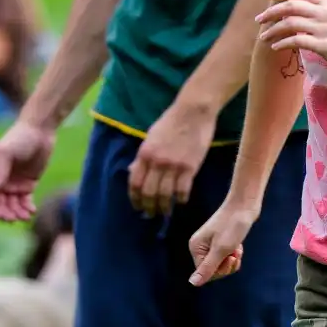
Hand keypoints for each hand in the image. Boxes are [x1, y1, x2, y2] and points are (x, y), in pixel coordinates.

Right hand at [0, 119, 56, 221]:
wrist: (40, 131)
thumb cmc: (19, 138)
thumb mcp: (6, 153)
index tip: (0, 216)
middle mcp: (0, 181)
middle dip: (5, 213)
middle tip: (15, 218)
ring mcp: (14, 184)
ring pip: (12, 205)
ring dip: (17, 213)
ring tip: (26, 216)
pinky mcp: (28, 185)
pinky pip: (25, 201)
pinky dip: (27, 208)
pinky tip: (32, 211)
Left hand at [128, 101, 217, 216]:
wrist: (193, 112)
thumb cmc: (171, 122)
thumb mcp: (150, 137)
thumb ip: (142, 156)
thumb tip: (133, 171)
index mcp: (144, 154)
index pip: (135, 183)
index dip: (135, 199)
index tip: (138, 206)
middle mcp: (156, 162)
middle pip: (148, 193)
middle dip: (148, 207)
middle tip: (151, 214)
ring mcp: (173, 166)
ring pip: (165, 195)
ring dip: (164, 207)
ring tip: (166, 212)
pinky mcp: (190, 167)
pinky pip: (182, 191)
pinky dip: (180, 199)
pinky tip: (180, 201)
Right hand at [188, 201, 255, 286]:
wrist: (245, 205)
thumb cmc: (233, 225)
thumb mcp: (221, 249)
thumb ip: (207, 268)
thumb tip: (192, 283)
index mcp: (195, 247)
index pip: (206, 273)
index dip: (221, 270)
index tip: (230, 258)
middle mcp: (200, 246)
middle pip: (214, 270)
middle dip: (228, 265)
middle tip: (235, 252)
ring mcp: (210, 244)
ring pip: (222, 265)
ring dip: (233, 259)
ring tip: (238, 248)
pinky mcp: (220, 241)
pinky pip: (227, 257)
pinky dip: (235, 254)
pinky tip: (239, 246)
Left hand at [257, 0, 326, 84]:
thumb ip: (323, 12)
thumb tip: (302, 11)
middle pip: (292, 5)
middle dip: (271, 12)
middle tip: (259, 19)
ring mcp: (326, 28)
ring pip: (291, 23)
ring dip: (273, 29)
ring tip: (264, 37)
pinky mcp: (325, 45)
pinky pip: (297, 41)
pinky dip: (283, 43)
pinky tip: (276, 47)